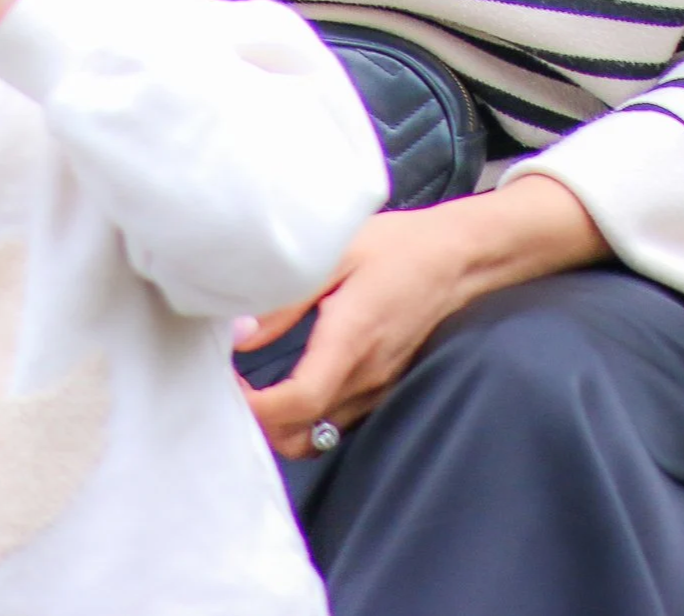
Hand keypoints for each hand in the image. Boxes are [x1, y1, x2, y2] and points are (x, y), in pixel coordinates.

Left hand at [236, 175, 606, 458]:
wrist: (455, 257)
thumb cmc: (394, 246)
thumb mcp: (335, 254)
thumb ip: (287, 299)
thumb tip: (239, 334)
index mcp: (351, 339)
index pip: (300, 402)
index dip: (258, 408)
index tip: (227, 387)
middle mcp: (365, 376)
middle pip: (303, 434)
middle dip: (259, 424)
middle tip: (228, 389)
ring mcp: (377, 388)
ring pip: (319, 435)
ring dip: (279, 426)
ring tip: (250, 391)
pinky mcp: (382, 388)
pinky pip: (336, 422)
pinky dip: (304, 420)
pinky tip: (284, 388)